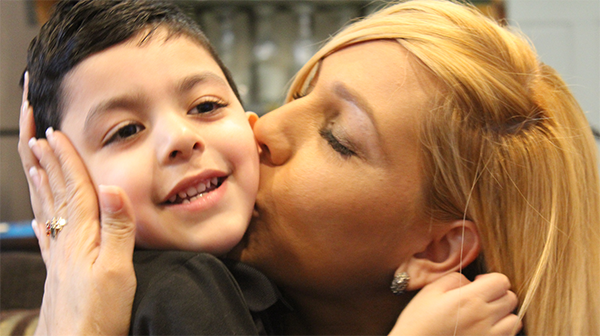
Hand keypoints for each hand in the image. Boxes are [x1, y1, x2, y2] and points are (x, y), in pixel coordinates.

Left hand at [18, 73, 137, 335]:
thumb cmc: (97, 317)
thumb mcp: (117, 271)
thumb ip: (117, 228)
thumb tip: (112, 187)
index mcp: (80, 236)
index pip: (72, 187)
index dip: (64, 159)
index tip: (55, 132)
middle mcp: (65, 240)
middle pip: (53, 190)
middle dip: (43, 157)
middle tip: (32, 129)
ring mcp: (59, 255)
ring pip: (48, 207)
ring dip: (41, 178)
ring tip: (33, 158)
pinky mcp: (59, 270)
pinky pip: (47, 232)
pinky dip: (42, 214)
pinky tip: (39, 212)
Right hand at [390, 272, 520, 335]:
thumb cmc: (419, 321)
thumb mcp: (430, 291)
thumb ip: (455, 279)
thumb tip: (471, 281)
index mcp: (470, 299)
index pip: (502, 281)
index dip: (491, 279)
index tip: (479, 283)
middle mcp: (484, 318)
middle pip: (511, 299)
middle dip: (498, 295)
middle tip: (481, 299)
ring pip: (514, 320)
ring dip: (504, 315)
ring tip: (486, 316)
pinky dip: (502, 332)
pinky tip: (484, 330)